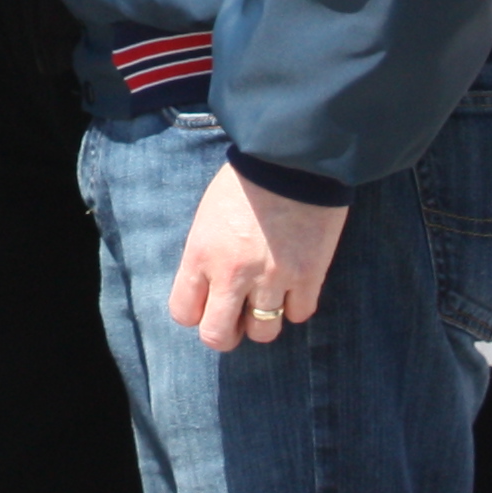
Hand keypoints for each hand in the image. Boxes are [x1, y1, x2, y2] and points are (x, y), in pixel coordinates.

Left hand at [169, 161, 348, 353]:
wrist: (292, 156)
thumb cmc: (246, 179)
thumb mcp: (209, 215)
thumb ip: (206, 254)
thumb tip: (210, 286)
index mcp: (201, 253)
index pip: (183, 312)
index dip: (195, 313)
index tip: (207, 303)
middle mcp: (232, 273)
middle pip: (217, 336)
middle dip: (225, 332)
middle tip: (235, 316)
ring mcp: (271, 278)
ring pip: (262, 333)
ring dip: (263, 320)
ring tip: (267, 298)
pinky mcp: (308, 276)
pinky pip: (299, 314)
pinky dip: (296, 305)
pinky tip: (294, 285)